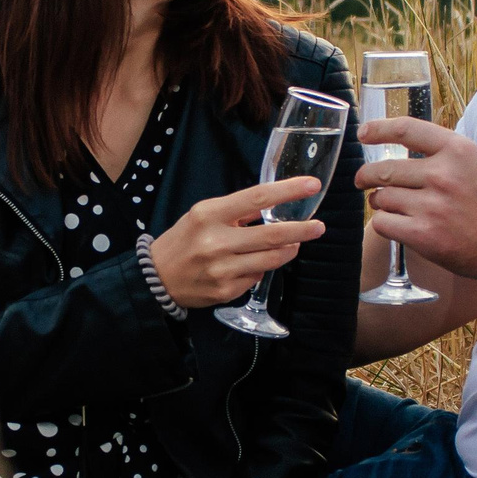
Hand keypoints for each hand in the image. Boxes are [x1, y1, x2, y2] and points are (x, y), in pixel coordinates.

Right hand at [146, 178, 325, 308]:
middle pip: (271, 234)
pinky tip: (253, 264)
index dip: (288, 191)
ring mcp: (222, 269)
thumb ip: (236, 212)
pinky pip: (257, 276)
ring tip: (295, 244)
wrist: (156, 277)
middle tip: (319, 226)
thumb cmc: (184, 240)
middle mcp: (216, 241)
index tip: (311, 186)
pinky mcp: (226, 291)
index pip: (257, 198)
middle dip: (301, 230)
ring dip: (288, 250)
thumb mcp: (203, 216)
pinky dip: (261, 268)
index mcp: (210, 214)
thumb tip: (273, 207)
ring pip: (271, 259)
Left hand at [356, 119, 476, 287]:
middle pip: (385, 169)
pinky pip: (384, 224)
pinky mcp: (424, 235)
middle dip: (368, 176)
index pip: (407, 129)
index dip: (379, 129)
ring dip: (381, 203)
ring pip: (382, 198)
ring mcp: (431, 206)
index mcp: (457, 150)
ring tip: (392, 208)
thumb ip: (448, 157)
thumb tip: (412, 155)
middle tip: (364, 181)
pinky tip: (398, 226)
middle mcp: (442, 174)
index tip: (364, 133)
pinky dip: (385, 224)